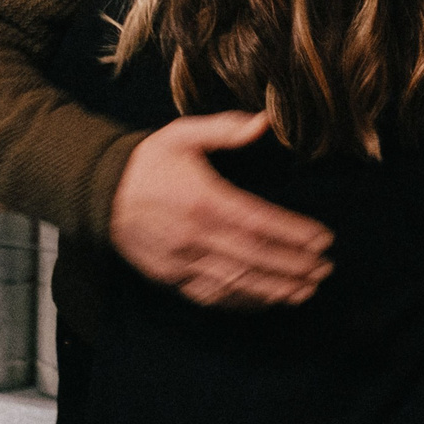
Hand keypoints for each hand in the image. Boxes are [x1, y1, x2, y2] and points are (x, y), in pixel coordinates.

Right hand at [109, 112, 333, 306]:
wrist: (98, 193)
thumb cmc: (146, 162)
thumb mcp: (182, 134)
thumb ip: (224, 130)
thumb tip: (263, 121)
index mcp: (203, 199)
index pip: (259, 222)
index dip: (294, 233)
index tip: (324, 239)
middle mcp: (195, 235)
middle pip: (254, 257)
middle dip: (294, 266)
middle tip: (325, 269)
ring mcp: (182, 261)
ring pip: (236, 282)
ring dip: (275, 289)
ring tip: (307, 290)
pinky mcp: (172, 277)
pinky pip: (212, 296)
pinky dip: (243, 302)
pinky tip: (268, 300)